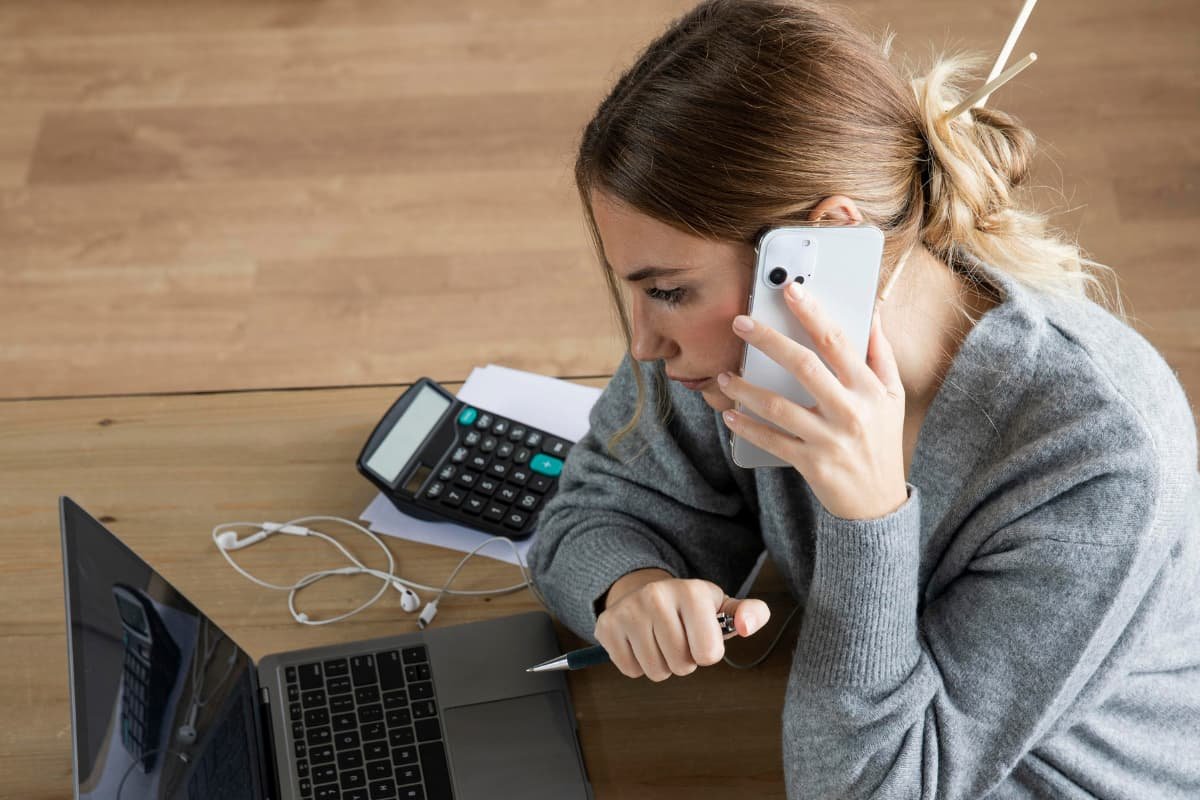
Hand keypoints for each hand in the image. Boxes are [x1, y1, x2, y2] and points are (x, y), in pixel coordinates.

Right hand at [595, 569, 769, 680]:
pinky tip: (640, 642)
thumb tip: (746, 627)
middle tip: (679, 639)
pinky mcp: (606, 626)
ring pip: (655, 671)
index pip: (709, 655)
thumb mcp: (722, 607)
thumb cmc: (690, 608)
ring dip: (662, 664)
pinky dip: (638, 664)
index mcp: (691, 591)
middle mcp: (656, 596)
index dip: (707, 653)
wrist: (644, 590)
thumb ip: (751, 614)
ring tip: (660, 641)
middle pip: (681, 665)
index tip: (701, 636)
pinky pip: (631, 670)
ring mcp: (628, 610)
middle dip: (684, 660)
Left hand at [718, 282, 907, 519]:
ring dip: (747, 389)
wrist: (879, 502)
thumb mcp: (893, 396)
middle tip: (741, 322)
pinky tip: (730, 415)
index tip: (790, 290)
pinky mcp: (812, 463)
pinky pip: (772, 441)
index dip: (812, 313)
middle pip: (804, 366)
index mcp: (870, 389)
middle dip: (769, 340)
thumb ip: (880, 353)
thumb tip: (871, 311)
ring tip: (724, 376)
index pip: (838, 342)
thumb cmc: (882, 439)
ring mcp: (830, 439)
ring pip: (780, 406)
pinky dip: (748, 428)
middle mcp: (851, 411)